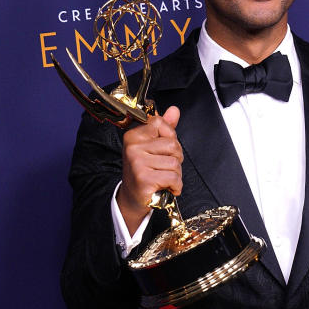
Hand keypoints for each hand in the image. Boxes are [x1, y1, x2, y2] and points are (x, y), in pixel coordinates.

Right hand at [117, 106, 182, 231]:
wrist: (133, 198)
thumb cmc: (145, 170)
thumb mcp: (153, 146)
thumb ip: (165, 128)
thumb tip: (174, 110)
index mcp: (134, 135)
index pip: (161, 123)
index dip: (170, 137)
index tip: (163, 150)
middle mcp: (133, 147)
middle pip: (172, 144)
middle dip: (176, 158)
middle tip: (164, 168)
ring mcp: (137, 162)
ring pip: (175, 162)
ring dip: (176, 174)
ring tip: (164, 178)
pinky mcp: (144, 178)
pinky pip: (173, 177)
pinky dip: (176, 185)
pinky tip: (167, 188)